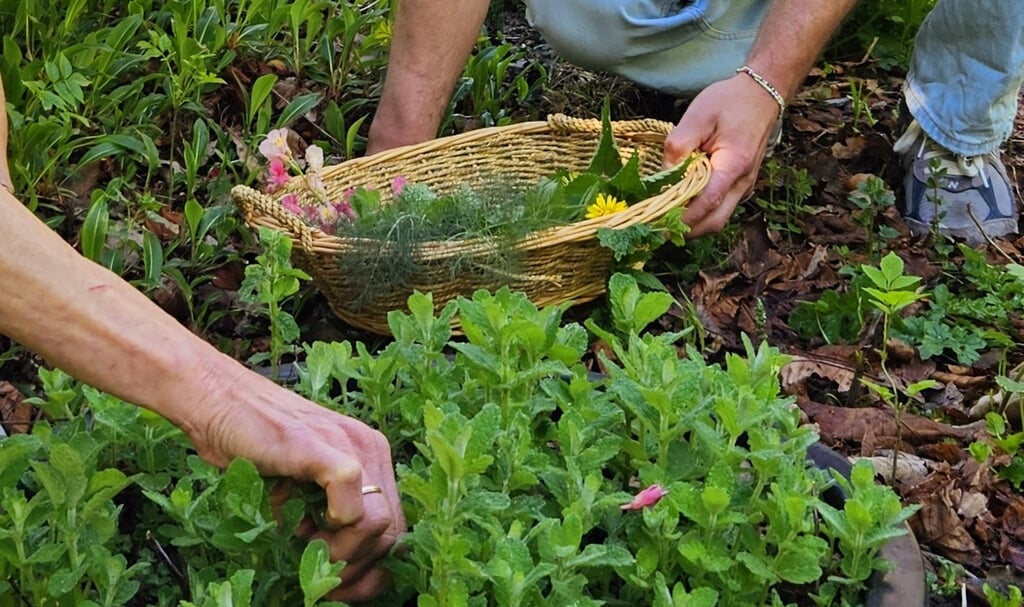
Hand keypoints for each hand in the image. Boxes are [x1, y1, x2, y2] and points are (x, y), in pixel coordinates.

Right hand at [189, 368, 405, 602]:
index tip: (339, 583)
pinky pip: (352, 506)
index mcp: (370, 456)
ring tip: (305, 548)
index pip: (396, 526)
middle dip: (358, 569)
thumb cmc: (252, 445)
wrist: (217, 401)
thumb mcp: (301, 487)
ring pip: (378, 525)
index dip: (371, 566)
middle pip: (393, 532)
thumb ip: (325, 517)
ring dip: (341, 554)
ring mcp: (350, 445)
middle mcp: (370, 448)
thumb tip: (341, 573)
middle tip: (321, 576)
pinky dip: (334, 528)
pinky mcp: (324, 449)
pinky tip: (304, 526)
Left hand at [662, 73, 782, 236]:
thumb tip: (663, 175)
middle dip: (685, 231)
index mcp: (733, 165)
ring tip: (664, 219)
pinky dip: (701, 214)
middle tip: (655, 229)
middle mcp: (743, 182)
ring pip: (718, 219)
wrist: (761, 95)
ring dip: (693, 225)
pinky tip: (681, 206)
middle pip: (714, 222)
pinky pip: (721, 209)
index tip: (657, 226)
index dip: (682, 219)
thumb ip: (679, 146)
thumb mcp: (698, 115)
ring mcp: (744, 187)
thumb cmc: (729, 102)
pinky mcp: (740, 186)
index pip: (707, 203)